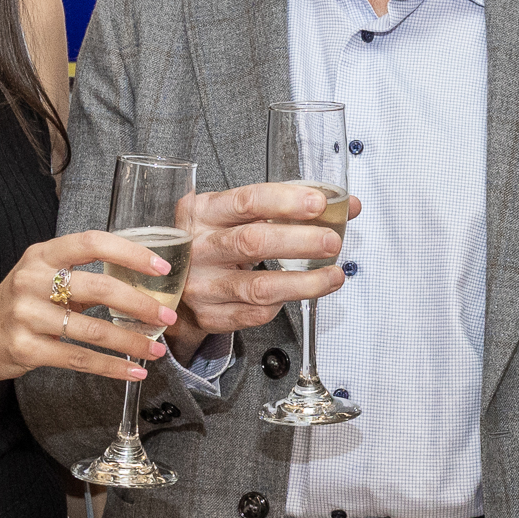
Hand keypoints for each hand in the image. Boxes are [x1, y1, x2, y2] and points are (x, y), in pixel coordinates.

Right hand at [0, 230, 181, 383]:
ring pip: (92, 330)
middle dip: (139, 303)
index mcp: (42, 256)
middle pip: (97, 288)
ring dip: (130, 341)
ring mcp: (26, 315)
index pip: (92, 243)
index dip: (130, 253)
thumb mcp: (41, 277)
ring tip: (156, 349)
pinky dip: (111, 367)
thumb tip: (139, 284)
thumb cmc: (17, 304)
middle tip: (168, 315)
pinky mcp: (25, 348)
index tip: (161, 267)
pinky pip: (79, 359)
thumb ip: (81, 276)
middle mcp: (32, 281)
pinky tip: (133, 371)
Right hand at [165, 183, 363, 359]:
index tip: (319, 203)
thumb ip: (289, 207)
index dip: (286, 201)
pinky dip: (281, 304)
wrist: (172, 281)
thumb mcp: (239, 215)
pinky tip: (297, 293)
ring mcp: (201, 285)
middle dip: (300, 241)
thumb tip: (346, 205)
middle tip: (332, 241)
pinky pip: (254, 314)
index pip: (247, 201)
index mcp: (203, 212)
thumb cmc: (216, 240)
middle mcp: (197, 247)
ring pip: (259, 286)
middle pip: (252, 242)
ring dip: (304, 282)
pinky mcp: (209, 316)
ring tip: (333, 275)